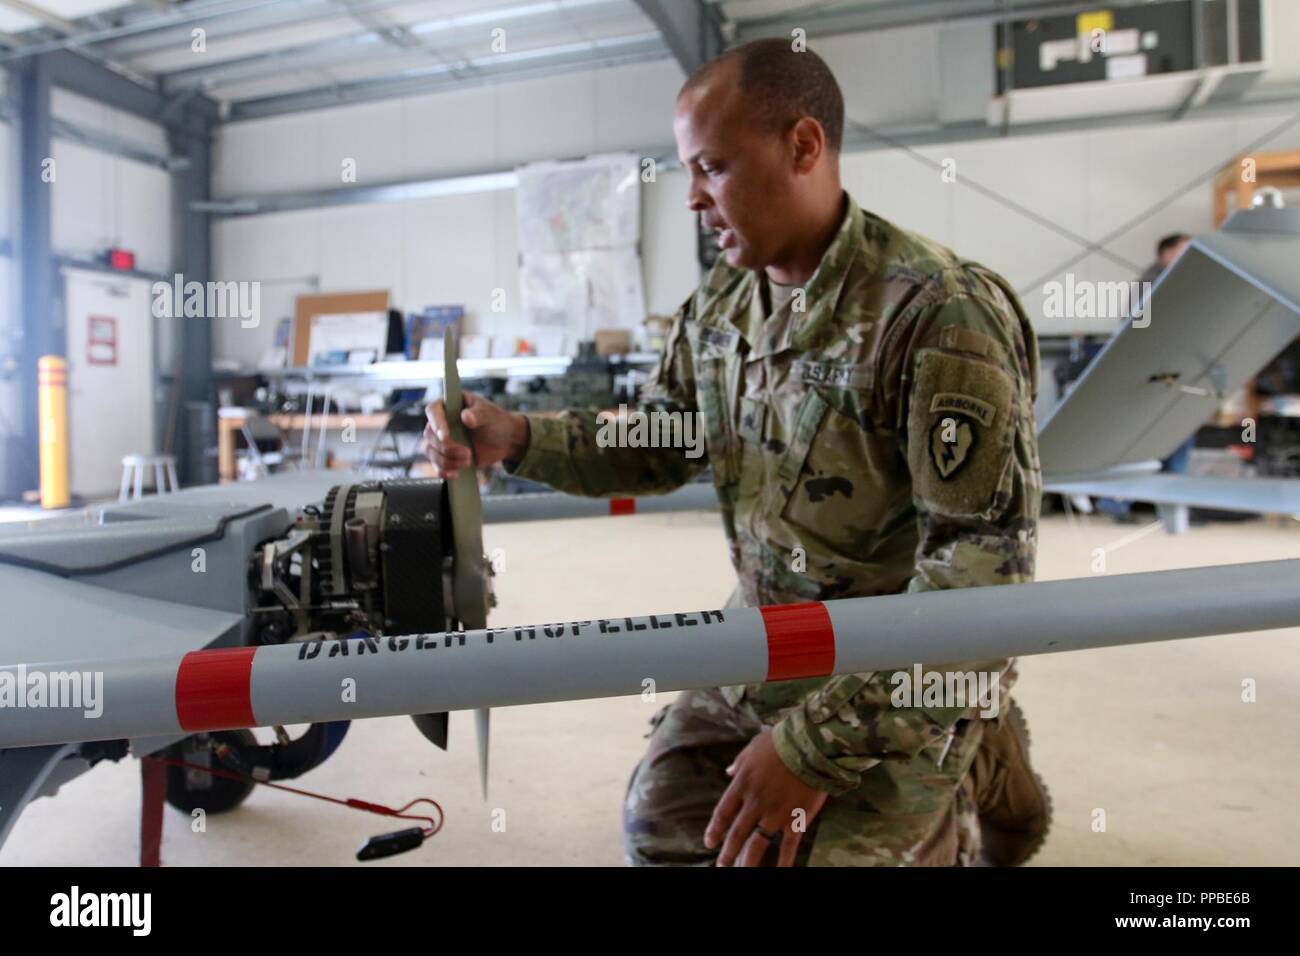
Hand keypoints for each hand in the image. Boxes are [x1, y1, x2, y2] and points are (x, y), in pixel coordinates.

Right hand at [424, 392, 527, 478]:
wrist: (505, 441)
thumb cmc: (496, 421)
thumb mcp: (490, 415)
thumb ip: (478, 414)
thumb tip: (465, 417)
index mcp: (449, 405)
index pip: (433, 411)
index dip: (436, 424)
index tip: (445, 437)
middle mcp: (441, 421)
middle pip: (430, 435)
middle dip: (447, 448)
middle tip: (467, 453)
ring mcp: (441, 439)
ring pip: (431, 451)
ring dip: (447, 460)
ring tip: (468, 461)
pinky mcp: (445, 455)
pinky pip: (436, 465)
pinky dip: (444, 471)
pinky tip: (455, 474)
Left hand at [704, 728, 828, 866]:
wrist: (808, 746)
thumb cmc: (779, 742)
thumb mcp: (753, 747)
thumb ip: (739, 762)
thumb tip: (728, 771)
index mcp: (742, 785)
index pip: (723, 813)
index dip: (715, 829)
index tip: (709, 843)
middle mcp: (755, 803)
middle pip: (737, 834)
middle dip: (728, 853)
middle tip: (721, 867)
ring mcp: (775, 814)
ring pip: (757, 845)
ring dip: (747, 862)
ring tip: (741, 873)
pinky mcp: (796, 819)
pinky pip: (788, 846)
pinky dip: (784, 862)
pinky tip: (780, 872)